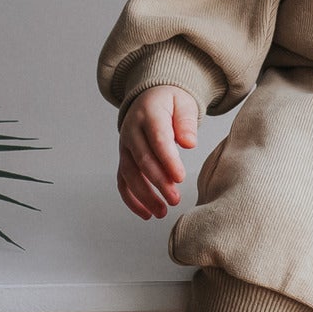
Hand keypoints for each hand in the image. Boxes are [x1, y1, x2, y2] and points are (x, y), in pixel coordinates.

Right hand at [117, 85, 199, 219]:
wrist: (150, 98)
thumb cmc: (170, 103)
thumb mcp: (184, 104)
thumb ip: (187, 122)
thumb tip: (189, 143)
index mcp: (148, 114)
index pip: (157, 140)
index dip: (168, 160)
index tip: (180, 177)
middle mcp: (132, 131)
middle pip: (143, 160)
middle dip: (158, 182)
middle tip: (175, 199)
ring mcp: (125, 147)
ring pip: (130, 175)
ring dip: (144, 196)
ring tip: (162, 212)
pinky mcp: (124, 160)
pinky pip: (123, 182)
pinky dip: (131, 200)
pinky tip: (146, 213)